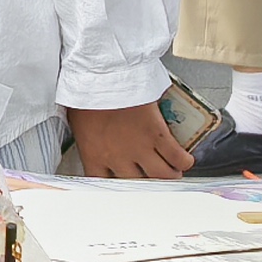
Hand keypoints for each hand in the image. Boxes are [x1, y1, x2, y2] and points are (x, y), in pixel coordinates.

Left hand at [67, 102, 194, 179]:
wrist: (103, 75)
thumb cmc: (87, 90)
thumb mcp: (77, 118)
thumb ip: (86, 134)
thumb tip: (88, 132)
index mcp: (94, 155)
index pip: (102, 183)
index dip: (114, 186)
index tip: (120, 183)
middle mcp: (117, 158)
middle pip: (136, 184)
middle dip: (146, 183)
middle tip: (151, 178)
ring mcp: (139, 148)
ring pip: (161, 175)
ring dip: (168, 175)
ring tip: (172, 172)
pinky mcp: (157, 135)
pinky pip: (176, 157)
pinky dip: (183, 161)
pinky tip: (185, 160)